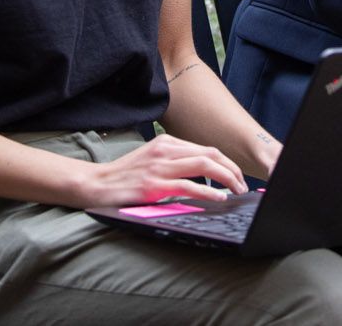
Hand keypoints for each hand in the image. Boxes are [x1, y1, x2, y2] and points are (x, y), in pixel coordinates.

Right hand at [72, 135, 248, 207]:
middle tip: (243, 185)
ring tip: (237, 190)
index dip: (226, 162)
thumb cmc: (126, 176)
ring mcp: (160, 166)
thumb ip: (175, 162)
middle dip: (232, 169)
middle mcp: (166, 150)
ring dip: (227, 178)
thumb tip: (203, 174)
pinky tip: (219, 198)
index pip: (206, 148)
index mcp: (167, 142)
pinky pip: (189, 185)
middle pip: (210, 154)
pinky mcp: (155, 184)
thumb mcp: (153, 161)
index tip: (237, 176)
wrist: (98, 184)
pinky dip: (209, 191)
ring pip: (205, 165)